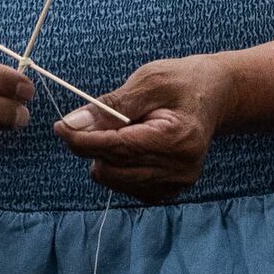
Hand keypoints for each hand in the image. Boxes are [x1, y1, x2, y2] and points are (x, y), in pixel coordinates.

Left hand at [54, 55, 234, 203]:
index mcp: (178, 139)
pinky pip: (124, 185)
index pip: (118, 148)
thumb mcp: (147, 81)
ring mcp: (176, 184)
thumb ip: (110, 106)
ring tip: (125, 129)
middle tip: (96, 119)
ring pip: (114, 180)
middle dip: (93, 145)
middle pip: (112, 168)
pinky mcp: (168, 191)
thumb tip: (72, 125)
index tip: (59, 127)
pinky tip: (132, 145)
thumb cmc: (180, 82)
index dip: (83, 140)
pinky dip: (117, 166)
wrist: (213, 95)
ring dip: (105, 156)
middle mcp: (180, 169)